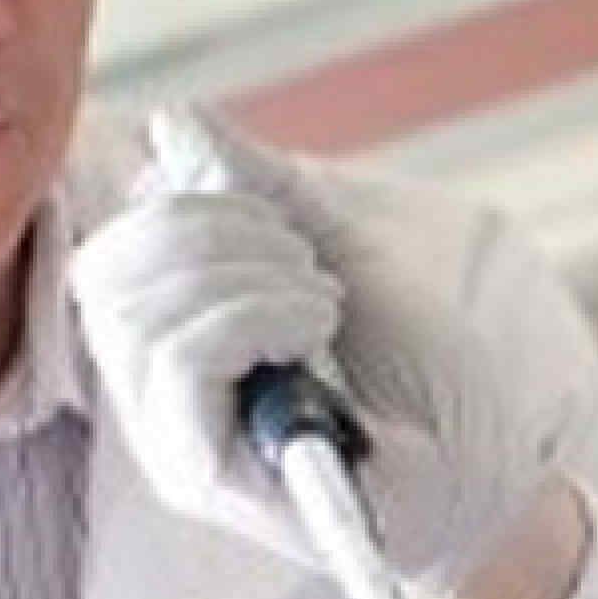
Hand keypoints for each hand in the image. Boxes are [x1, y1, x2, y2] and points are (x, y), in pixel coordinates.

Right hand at [73, 110, 553, 596]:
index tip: (278, 223)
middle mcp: (156, 400)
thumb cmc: (424, 381)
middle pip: (107, 276)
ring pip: (141, 317)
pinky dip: (254, 319)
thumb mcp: (343, 254)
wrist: (490, 472)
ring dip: (247, 278)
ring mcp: (174, 443)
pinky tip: (315, 334)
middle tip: (306, 262)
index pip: (109, 256)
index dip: (179, 207)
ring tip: (324, 305)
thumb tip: (176, 121)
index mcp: (174, 347)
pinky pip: (182, 363)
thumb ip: (262, 192)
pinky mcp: (206, 476)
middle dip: (212, 232)